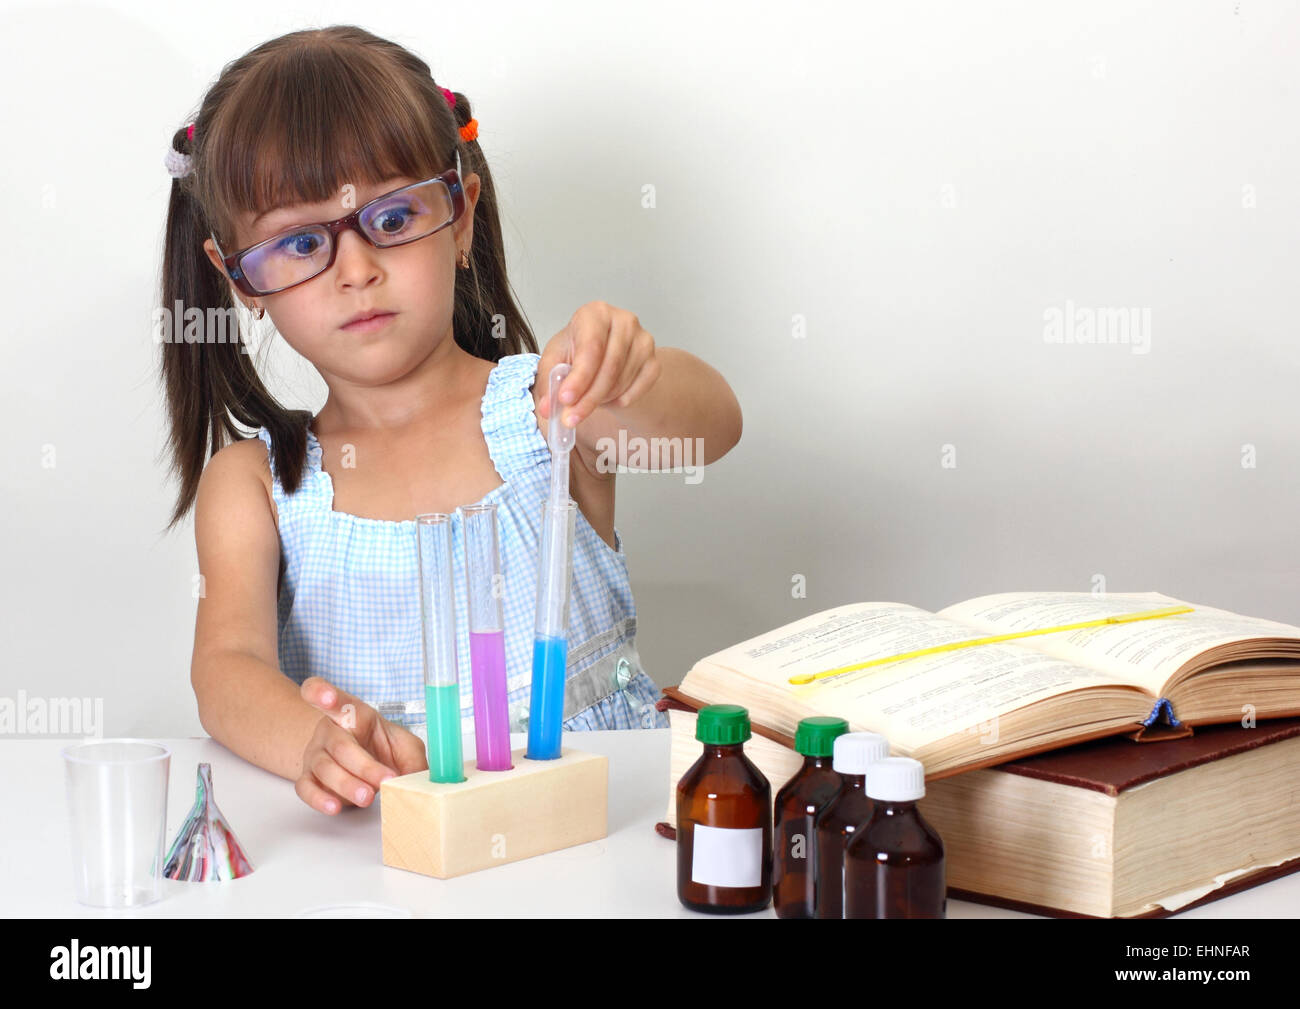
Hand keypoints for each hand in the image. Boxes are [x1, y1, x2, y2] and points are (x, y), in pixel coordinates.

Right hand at [294, 676, 427, 814]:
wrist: (356, 761)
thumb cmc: (380, 746)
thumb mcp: (404, 745)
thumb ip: (414, 759)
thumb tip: (419, 781)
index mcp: (352, 713)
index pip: (335, 699)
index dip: (324, 693)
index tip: (329, 698)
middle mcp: (329, 730)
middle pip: (340, 745)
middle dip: (364, 766)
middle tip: (385, 780)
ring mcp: (316, 754)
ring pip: (325, 768)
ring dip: (347, 785)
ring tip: (368, 797)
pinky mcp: (308, 777)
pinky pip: (306, 788)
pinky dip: (319, 799)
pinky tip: (335, 806)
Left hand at [537, 301, 660, 428]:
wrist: (601, 354)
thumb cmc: (577, 350)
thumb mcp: (555, 360)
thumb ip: (550, 382)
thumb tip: (548, 408)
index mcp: (596, 313)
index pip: (591, 347)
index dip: (579, 377)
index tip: (565, 400)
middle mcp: (624, 321)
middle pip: (609, 367)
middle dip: (588, 398)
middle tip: (571, 418)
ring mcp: (643, 341)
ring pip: (622, 381)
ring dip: (601, 399)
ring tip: (586, 401)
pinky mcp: (654, 361)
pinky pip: (638, 389)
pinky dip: (620, 400)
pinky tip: (607, 398)